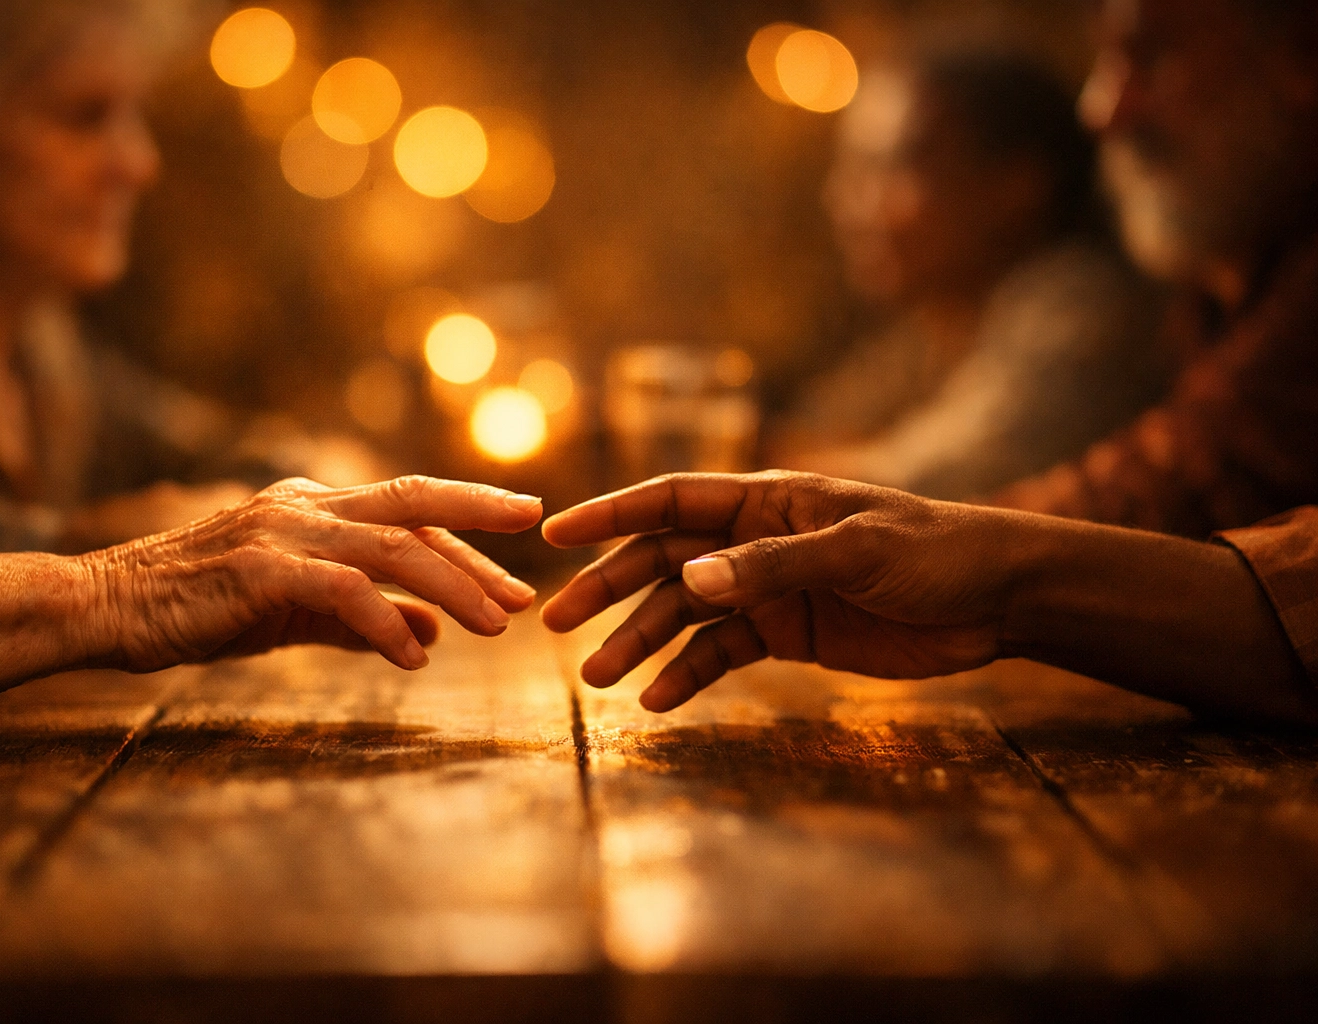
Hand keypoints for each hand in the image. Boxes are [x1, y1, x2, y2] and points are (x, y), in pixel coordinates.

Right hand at [85, 475, 542, 671]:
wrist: (109, 606)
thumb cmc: (199, 608)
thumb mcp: (294, 612)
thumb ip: (361, 617)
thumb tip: (431, 631)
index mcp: (314, 506)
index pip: (409, 511)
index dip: (468, 532)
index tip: (518, 557)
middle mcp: (306, 505)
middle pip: (414, 503)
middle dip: (481, 533)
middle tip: (526, 584)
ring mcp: (283, 530)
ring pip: (391, 546)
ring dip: (450, 585)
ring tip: (493, 626)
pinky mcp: (260, 568)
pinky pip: (342, 591)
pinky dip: (385, 621)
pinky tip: (415, 656)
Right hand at [541, 472, 1019, 710]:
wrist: (996, 601)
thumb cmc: (933, 552)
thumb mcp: (856, 551)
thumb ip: (773, 565)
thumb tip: (689, 583)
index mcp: (766, 499)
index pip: (670, 500)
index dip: (609, 514)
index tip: (553, 535)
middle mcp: (754, 540)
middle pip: (662, 561)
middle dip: (608, 589)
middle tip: (555, 624)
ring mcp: (767, 588)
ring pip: (684, 614)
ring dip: (640, 643)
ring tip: (597, 680)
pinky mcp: (788, 633)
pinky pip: (722, 654)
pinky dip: (688, 675)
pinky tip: (658, 701)